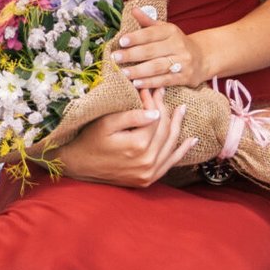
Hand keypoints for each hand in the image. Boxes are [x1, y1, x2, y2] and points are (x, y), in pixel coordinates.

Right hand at [51, 95, 188, 189]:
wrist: (78, 165)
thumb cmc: (89, 139)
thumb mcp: (107, 123)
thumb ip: (133, 116)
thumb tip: (156, 112)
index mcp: (138, 146)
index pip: (156, 118)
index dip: (154, 101)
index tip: (150, 89)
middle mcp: (147, 163)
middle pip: (164, 131)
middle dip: (165, 109)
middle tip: (161, 93)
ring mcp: (148, 174)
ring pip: (170, 146)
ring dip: (177, 127)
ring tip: (182, 109)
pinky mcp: (146, 180)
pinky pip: (169, 164)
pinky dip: (181, 152)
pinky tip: (191, 141)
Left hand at [111, 2, 207, 87]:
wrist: (202, 58)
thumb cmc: (177, 43)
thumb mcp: (165, 29)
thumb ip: (148, 22)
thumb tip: (133, 10)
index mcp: (171, 31)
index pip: (151, 33)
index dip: (136, 37)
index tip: (121, 41)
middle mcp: (178, 45)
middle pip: (152, 51)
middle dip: (132, 55)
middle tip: (115, 58)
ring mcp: (182, 62)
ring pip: (157, 66)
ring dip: (139, 71)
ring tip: (124, 73)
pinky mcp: (184, 77)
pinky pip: (165, 80)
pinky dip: (150, 82)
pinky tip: (137, 84)